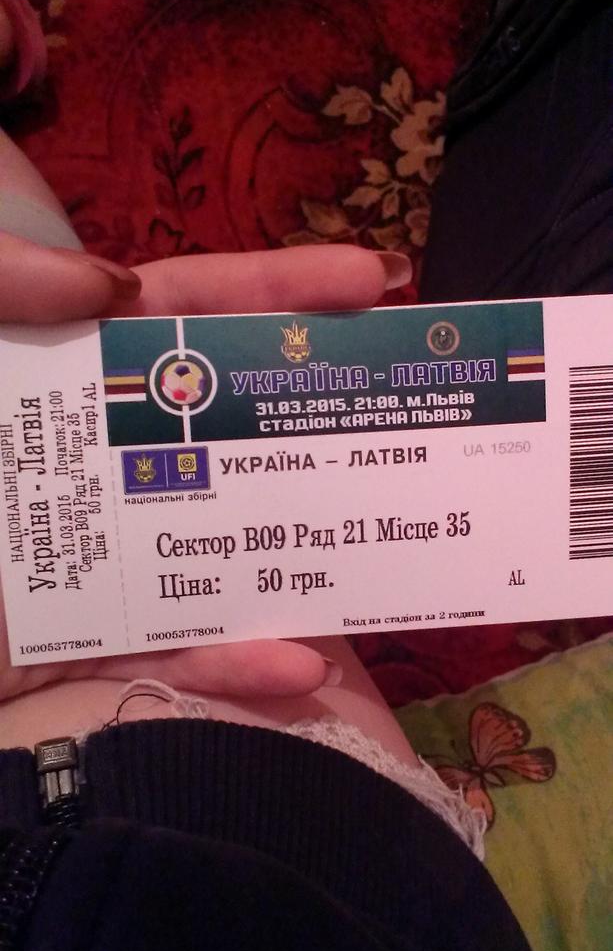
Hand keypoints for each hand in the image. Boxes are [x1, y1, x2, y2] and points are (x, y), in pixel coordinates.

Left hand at [0, 236, 410, 703]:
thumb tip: (123, 284)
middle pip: (229, 424)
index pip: (188, 315)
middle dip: (322, 408)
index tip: (370, 283)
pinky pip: (165, 653)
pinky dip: (227, 664)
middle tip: (414, 395)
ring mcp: (95, 547)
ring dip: (305, 550)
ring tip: (392, 543)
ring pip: (220, 546)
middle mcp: (98, 452)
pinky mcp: (77, 639)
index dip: (278, 291)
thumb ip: (10, 285)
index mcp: (64, 372)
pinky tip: (296, 667)